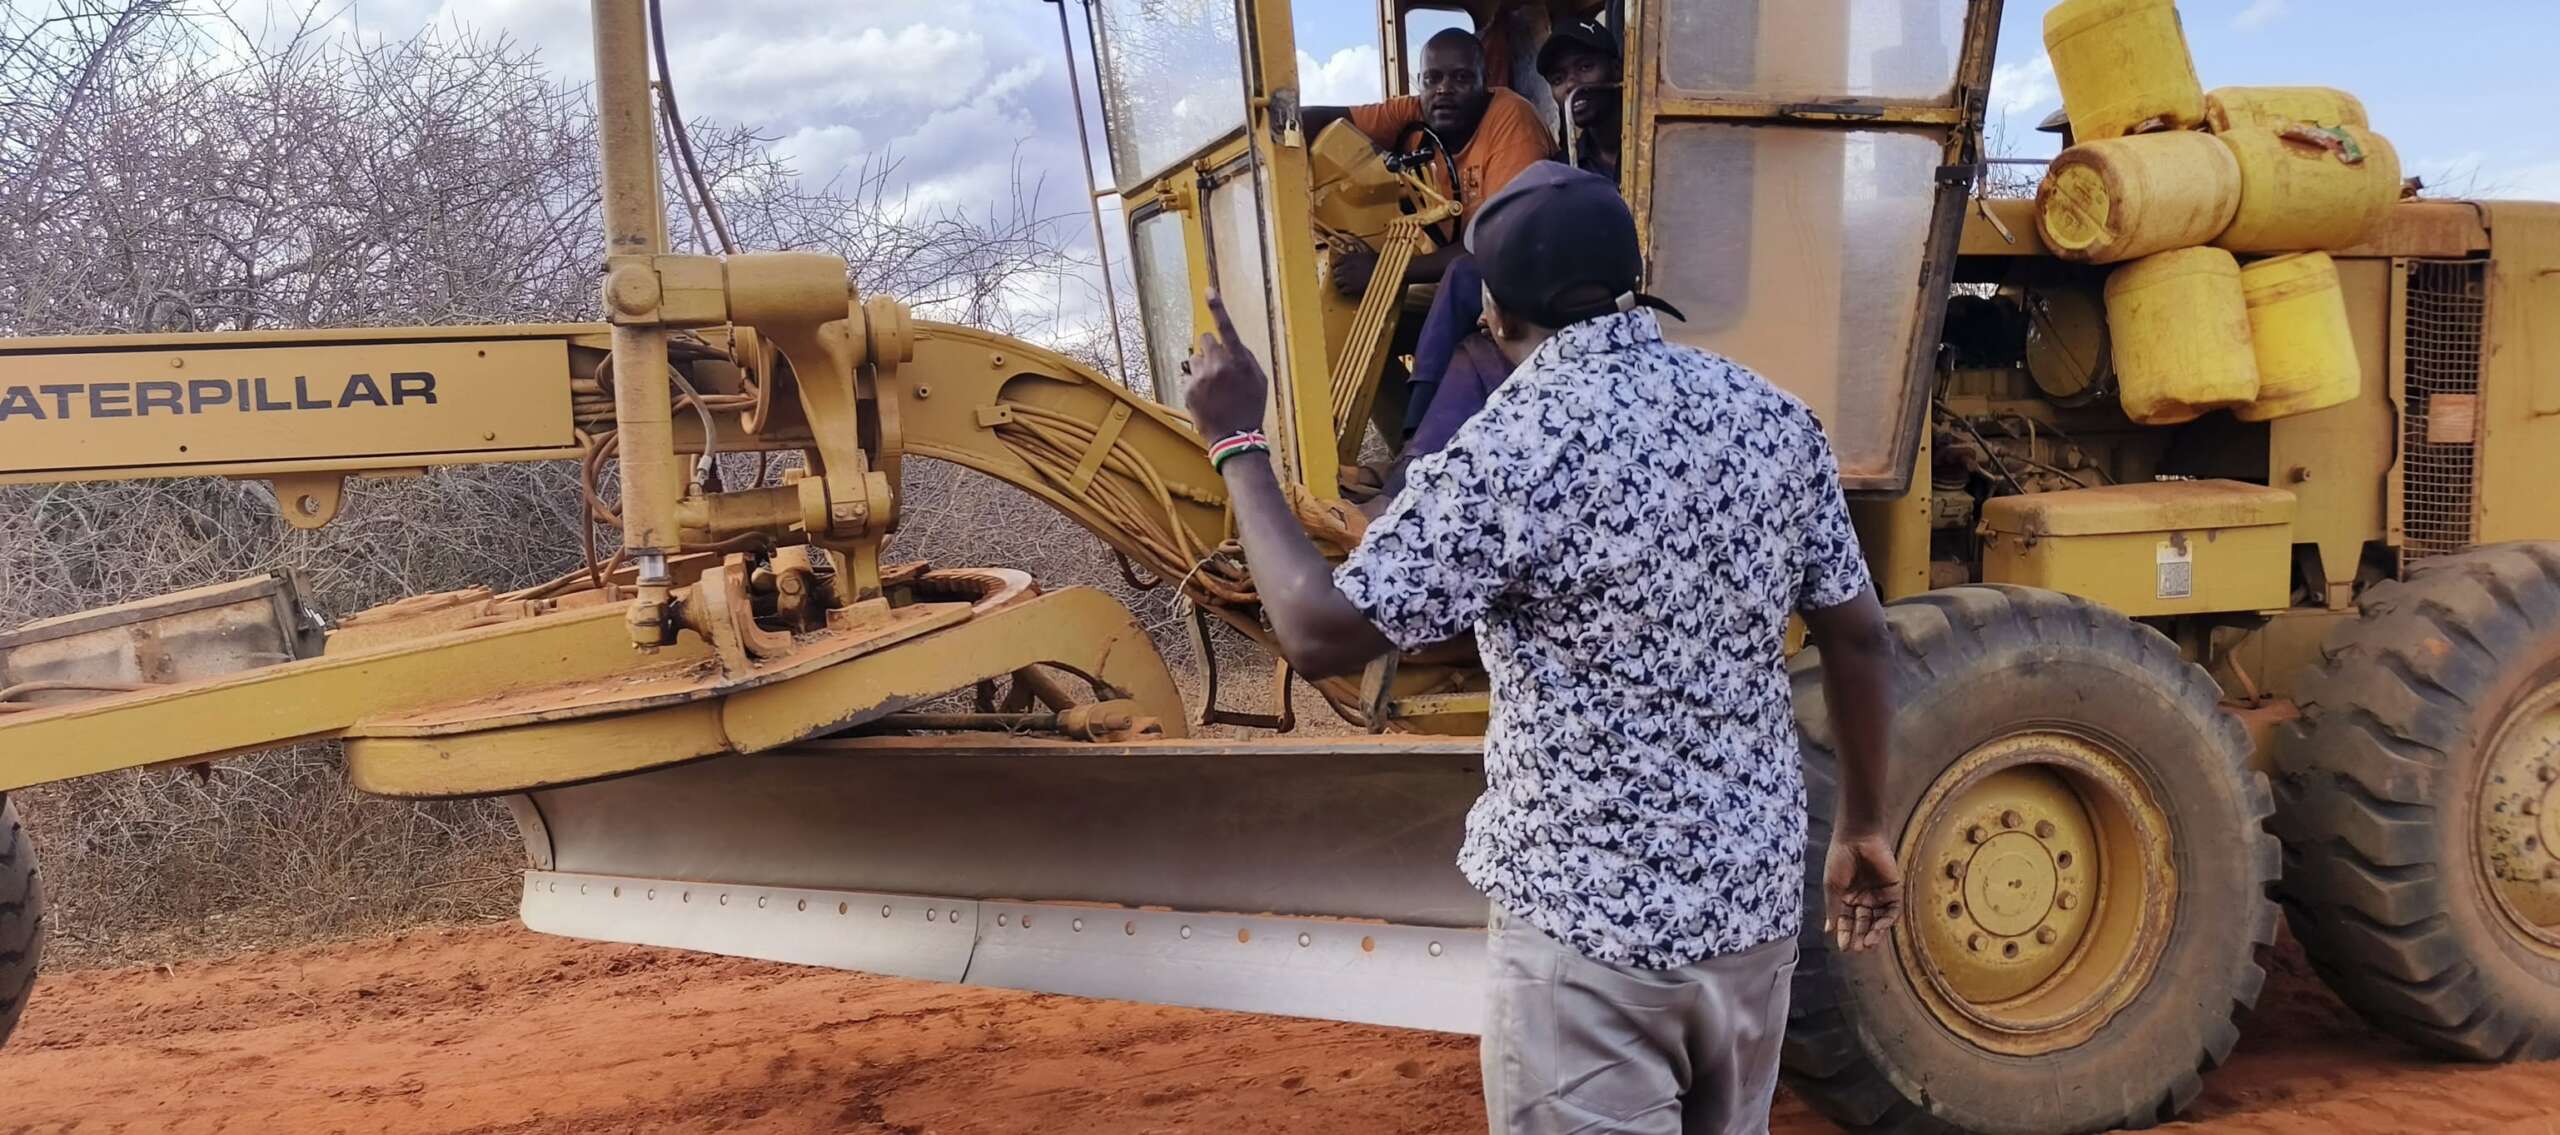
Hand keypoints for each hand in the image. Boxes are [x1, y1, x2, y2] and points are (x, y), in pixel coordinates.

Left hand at [1183, 291, 1269, 442]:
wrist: (1234, 437)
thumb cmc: (1251, 407)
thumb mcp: (1260, 380)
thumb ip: (1245, 357)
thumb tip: (1230, 343)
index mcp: (1239, 361)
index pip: (1227, 328)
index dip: (1218, 307)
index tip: (1208, 290)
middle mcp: (1218, 366)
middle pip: (1205, 339)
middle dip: (1211, 349)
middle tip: (1219, 366)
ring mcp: (1201, 378)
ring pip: (1195, 358)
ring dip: (1202, 366)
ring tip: (1213, 386)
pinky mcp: (1188, 389)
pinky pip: (1190, 376)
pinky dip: (1197, 384)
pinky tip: (1207, 398)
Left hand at [1329, 243, 1378, 296]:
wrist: (1386, 274)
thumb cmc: (1379, 264)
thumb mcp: (1368, 254)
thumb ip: (1359, 254)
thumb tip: (1355, 252)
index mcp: (1351, 258)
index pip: (1338, 260)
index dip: (1337, 264)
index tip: (1338, 266)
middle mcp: (1348, 267)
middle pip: (1336, 272)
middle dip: (1338, 275)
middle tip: (1341, 277)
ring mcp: (1349, 278)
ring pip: (1337, 282)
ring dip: (1340, 283)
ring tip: (1344, 285)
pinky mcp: (1352, 288)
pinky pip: (1343, 290)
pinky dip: (1345, 291)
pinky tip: (1349, 291)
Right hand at [1823, 830, 1903, 952]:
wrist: (1857, 837)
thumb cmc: (1840, 858)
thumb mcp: (1832, 886)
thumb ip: (1833, 909)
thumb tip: (1829, 930)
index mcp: (1846, 898)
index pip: (1846, 921)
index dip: (1845, 933)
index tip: (1843, 946)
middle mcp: (1862, 899)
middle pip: (1862, 923)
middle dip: (1860, 936)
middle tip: (1857, 948)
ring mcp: (1878, 896)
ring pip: (1877, 920)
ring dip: (1873, 933)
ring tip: (1867, 944)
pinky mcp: (1892, 891)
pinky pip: (1891, 911)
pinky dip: (1886, 922)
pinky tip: (1878, 930)